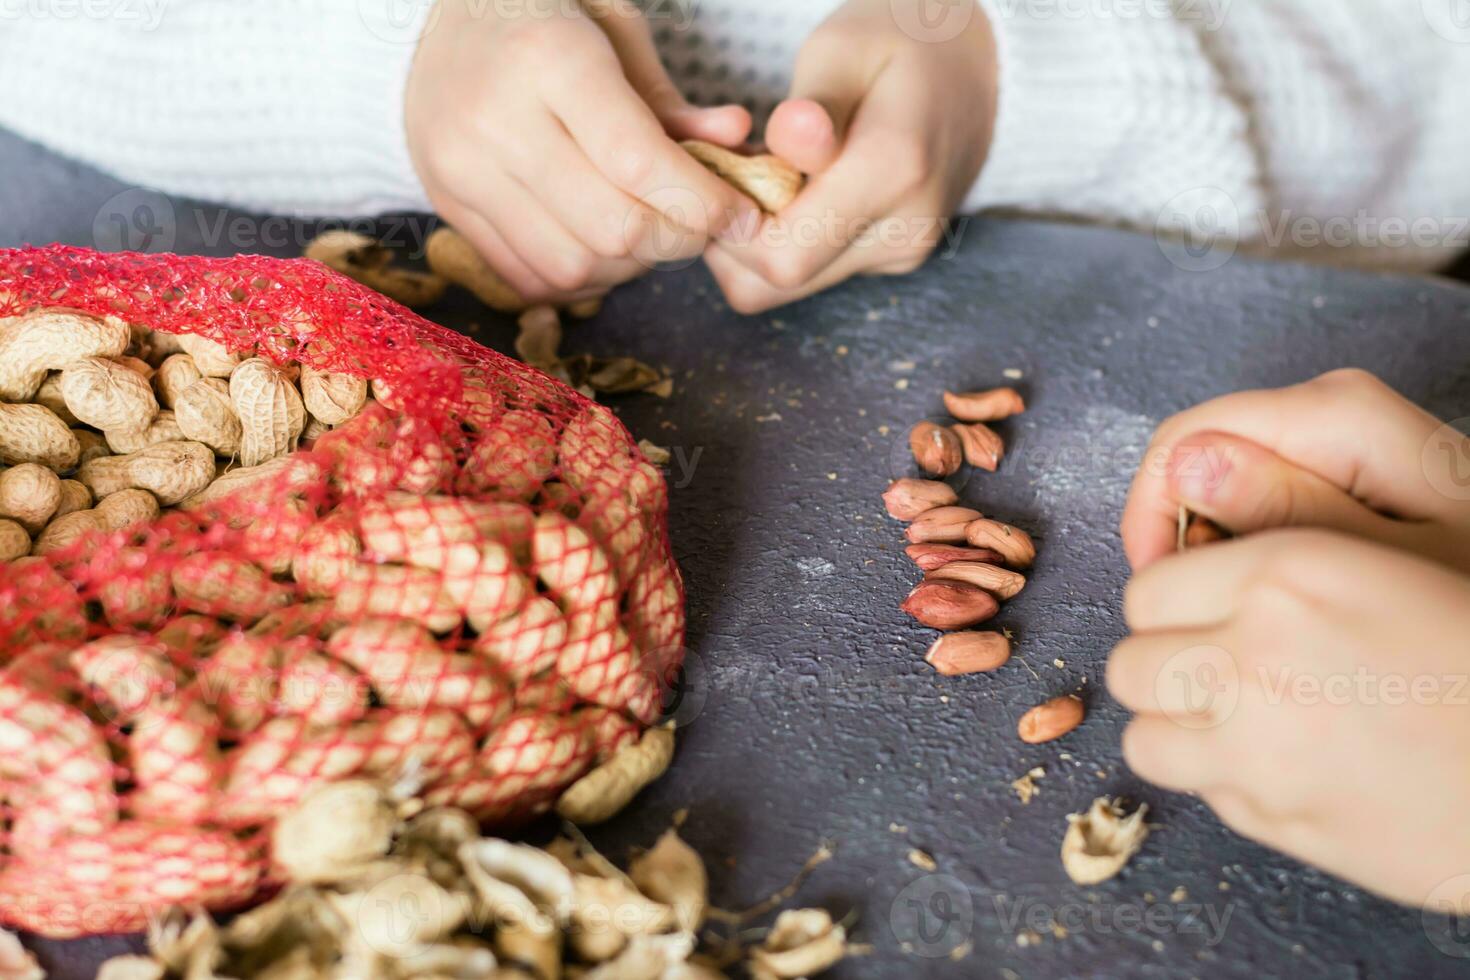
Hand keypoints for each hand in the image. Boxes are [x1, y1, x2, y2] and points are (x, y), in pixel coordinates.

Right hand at [406, 0, 761, 303]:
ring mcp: (463, 172)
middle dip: (676, 240)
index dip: (703, 204)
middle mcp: (496, 119)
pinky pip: (531, 278)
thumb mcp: (615, 31)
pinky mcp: (448, 208)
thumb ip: (672, 100)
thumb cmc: (544, 21)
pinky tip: (601, 244)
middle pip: (612, 228)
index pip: (639, 162)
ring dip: (630, 266)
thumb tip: (735, 140)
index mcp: (547, 58)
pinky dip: (582, 277)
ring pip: (573, 266)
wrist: (436, 27)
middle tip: (700, 227)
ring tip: (649, 233)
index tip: (741, 215)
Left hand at [704, 0, 997, 312]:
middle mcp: (904, 229)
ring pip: (787, 287)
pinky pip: (813, 273)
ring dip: (754, 241)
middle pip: (776, 282)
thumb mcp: (845, 49)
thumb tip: (787, 139)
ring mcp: (901, 253)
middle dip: (733, 235)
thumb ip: (812, 103)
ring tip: (764, 174)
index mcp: (895, 170)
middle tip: (735, 168)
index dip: (731, 224)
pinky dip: (784, 240)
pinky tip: (792, 189)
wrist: (973, 71)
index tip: (727, 166)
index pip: (781, 255)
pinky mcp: (893, 261)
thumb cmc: (897, 45)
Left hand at [1108, 529, 1469, 907]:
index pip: (1151, 585)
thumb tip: (1194, 466)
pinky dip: (1221, 777)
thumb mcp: (1419, 538)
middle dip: (1169, 660)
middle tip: (1230, 666)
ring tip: (1248, 717)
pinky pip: (1194, 788)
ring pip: (1145, 732)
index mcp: (1289, 575)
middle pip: (1133, 659)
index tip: (1213, 611)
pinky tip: (1283, 763)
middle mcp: (1256, 657)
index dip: (1179, 599)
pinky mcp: (1274, 819)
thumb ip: (1294, 504)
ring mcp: (1257, 748)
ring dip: (1181, 724)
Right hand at [1121, 369, 1469, 574]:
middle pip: (1200, 457)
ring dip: (1220, 547)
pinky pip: (1265, 492)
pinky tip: (1289, 591)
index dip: (1156, 515)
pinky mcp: (1347, 461)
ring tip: (1261, 608)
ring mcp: (1338, 435)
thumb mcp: (1388, 563)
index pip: (1183, 440)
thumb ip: (1286, 509)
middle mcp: (1329, 409)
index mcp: (1334, 415)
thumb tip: (1188, 468)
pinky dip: (1255, 544)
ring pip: (1225, 479)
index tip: (1165, 586)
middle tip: (1222, 611)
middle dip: (1190, 534)